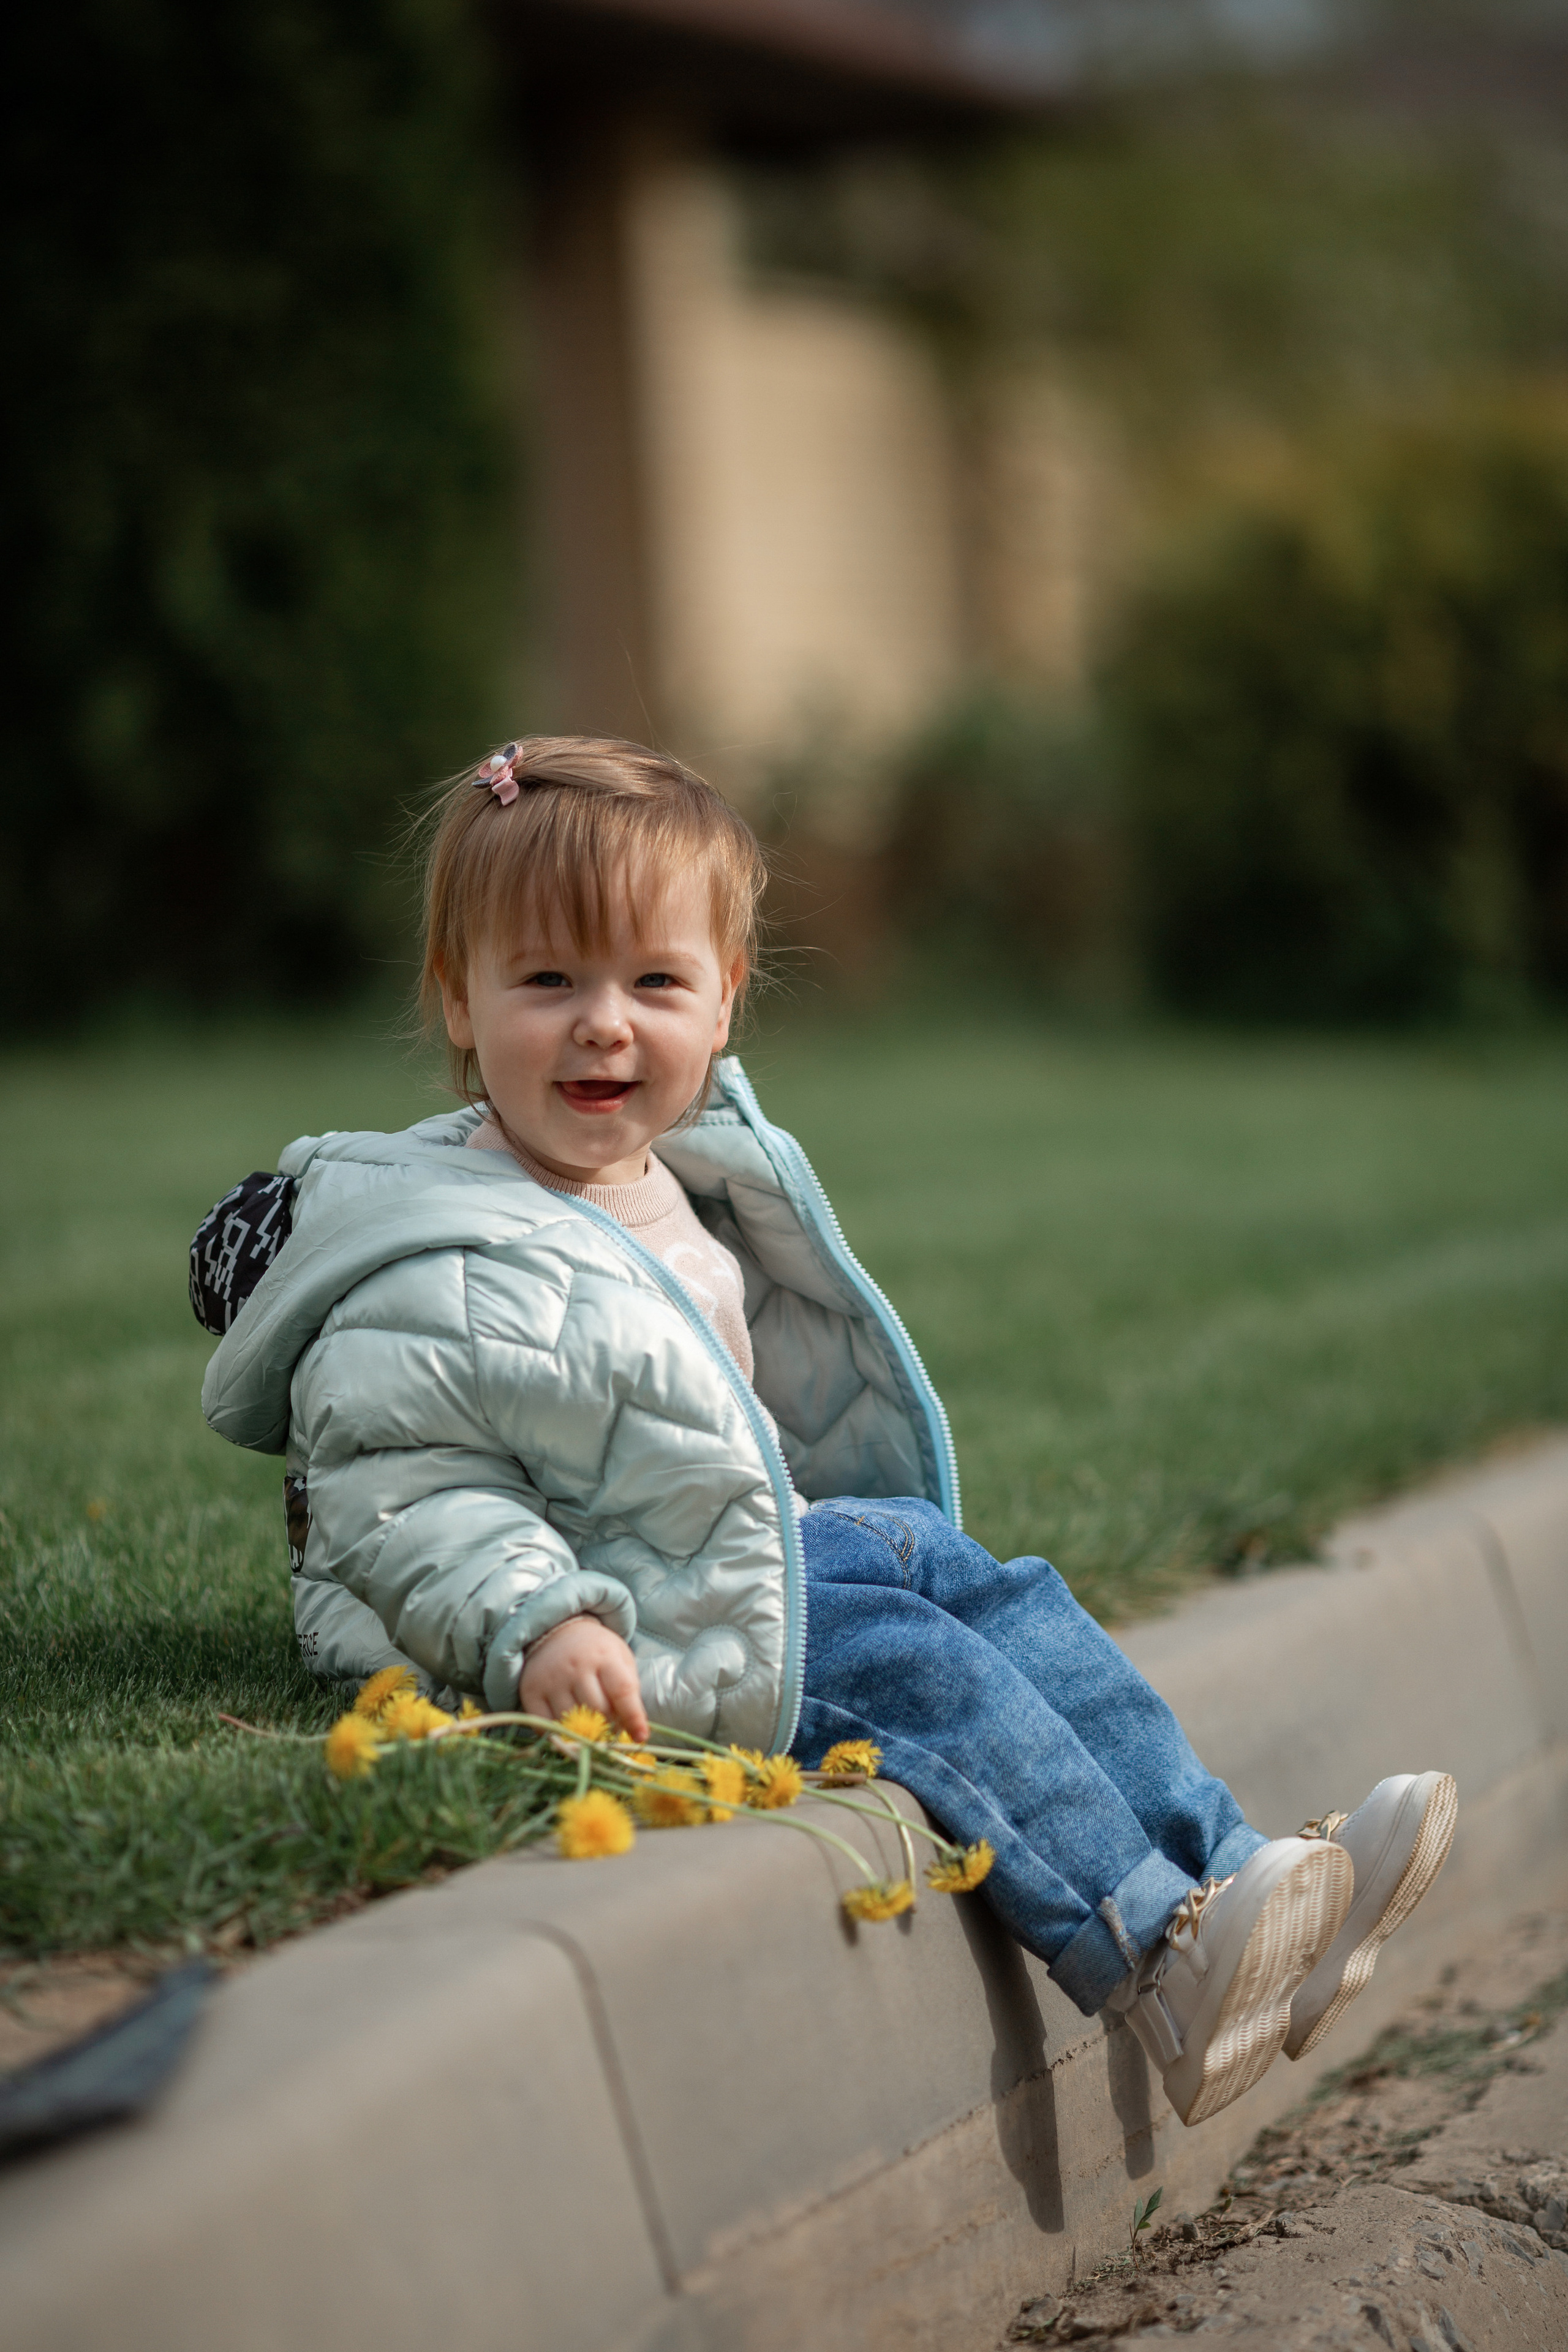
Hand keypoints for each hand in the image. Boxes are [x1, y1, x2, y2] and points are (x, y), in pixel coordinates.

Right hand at [519, 1614, 648, 1741]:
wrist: (557, 1633)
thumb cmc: (596, 1652)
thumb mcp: (620, 1660)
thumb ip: (629, 1693)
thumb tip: (634, 1733)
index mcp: (605, 1656)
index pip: (622, 1691)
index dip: (633, 1718)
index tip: (640, 1737)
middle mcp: (576, 1666)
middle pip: (598, 1711)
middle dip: (608, 1726)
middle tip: (610, 1728)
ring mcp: (551, 1679)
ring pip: (573, 1722)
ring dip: (585, 1733)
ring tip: (589, 1725)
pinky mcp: (531, 1692)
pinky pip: (545, 1726)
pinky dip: (559, 1734)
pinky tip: (567, 1728)